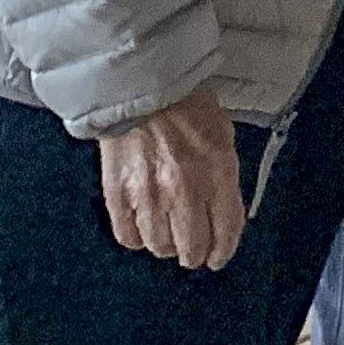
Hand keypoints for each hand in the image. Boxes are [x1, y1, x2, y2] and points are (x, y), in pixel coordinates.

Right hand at [96, 91, 246, 269]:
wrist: (139, 87)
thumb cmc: (186, 107)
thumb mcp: (224, 137)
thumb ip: (225, 178)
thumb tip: (224, 211)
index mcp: (216, 174)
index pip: (225, 232)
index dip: (222, 251)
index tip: (218, 257)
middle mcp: (183, 191)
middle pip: (192, 248)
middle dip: (196, 254)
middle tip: (193, 250)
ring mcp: (147, 196)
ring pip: (160, 247)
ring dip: (167, 247)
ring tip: (168, 238)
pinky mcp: (117, 195)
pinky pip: (128, 236)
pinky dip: (137, 238)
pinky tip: (143, 230)